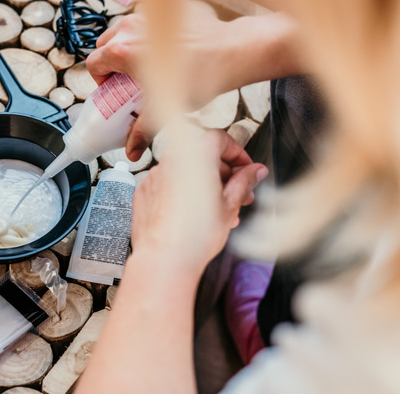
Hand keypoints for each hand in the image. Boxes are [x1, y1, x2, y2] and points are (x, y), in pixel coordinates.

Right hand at [86, 5, 301, 160]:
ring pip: (125, 30)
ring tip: (148, 65)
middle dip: (113, 63)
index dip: (101, 80)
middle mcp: (130, 28)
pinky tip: (169, 50)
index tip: (114, 90)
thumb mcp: (163, 109)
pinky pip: (149, 20)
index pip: (94, 64)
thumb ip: (141, 131)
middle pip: (105, 45)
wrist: (231, 51)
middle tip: (128, 80)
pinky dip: (151, 34)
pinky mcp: (167, 8)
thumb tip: (132, 151)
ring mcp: (148, 14)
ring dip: (129, 46)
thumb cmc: (200, 76)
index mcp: (122, 51)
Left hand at [130, 129, 267, 275]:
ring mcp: (155, 175)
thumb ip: (245, 181)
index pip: (221, 139)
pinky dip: (183, 194)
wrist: (163, 259)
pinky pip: (169, 185)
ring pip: (186, 172)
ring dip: (205, 185)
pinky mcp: (144, 191)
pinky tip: (195, 215)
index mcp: (195, 154)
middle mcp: (172, 159)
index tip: (247, 170)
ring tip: (220, 211)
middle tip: (239, 195)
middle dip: (224, 174)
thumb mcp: (230, 205)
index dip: (238, 155)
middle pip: (203, 156)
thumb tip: (254, 171)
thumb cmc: (195, 235)